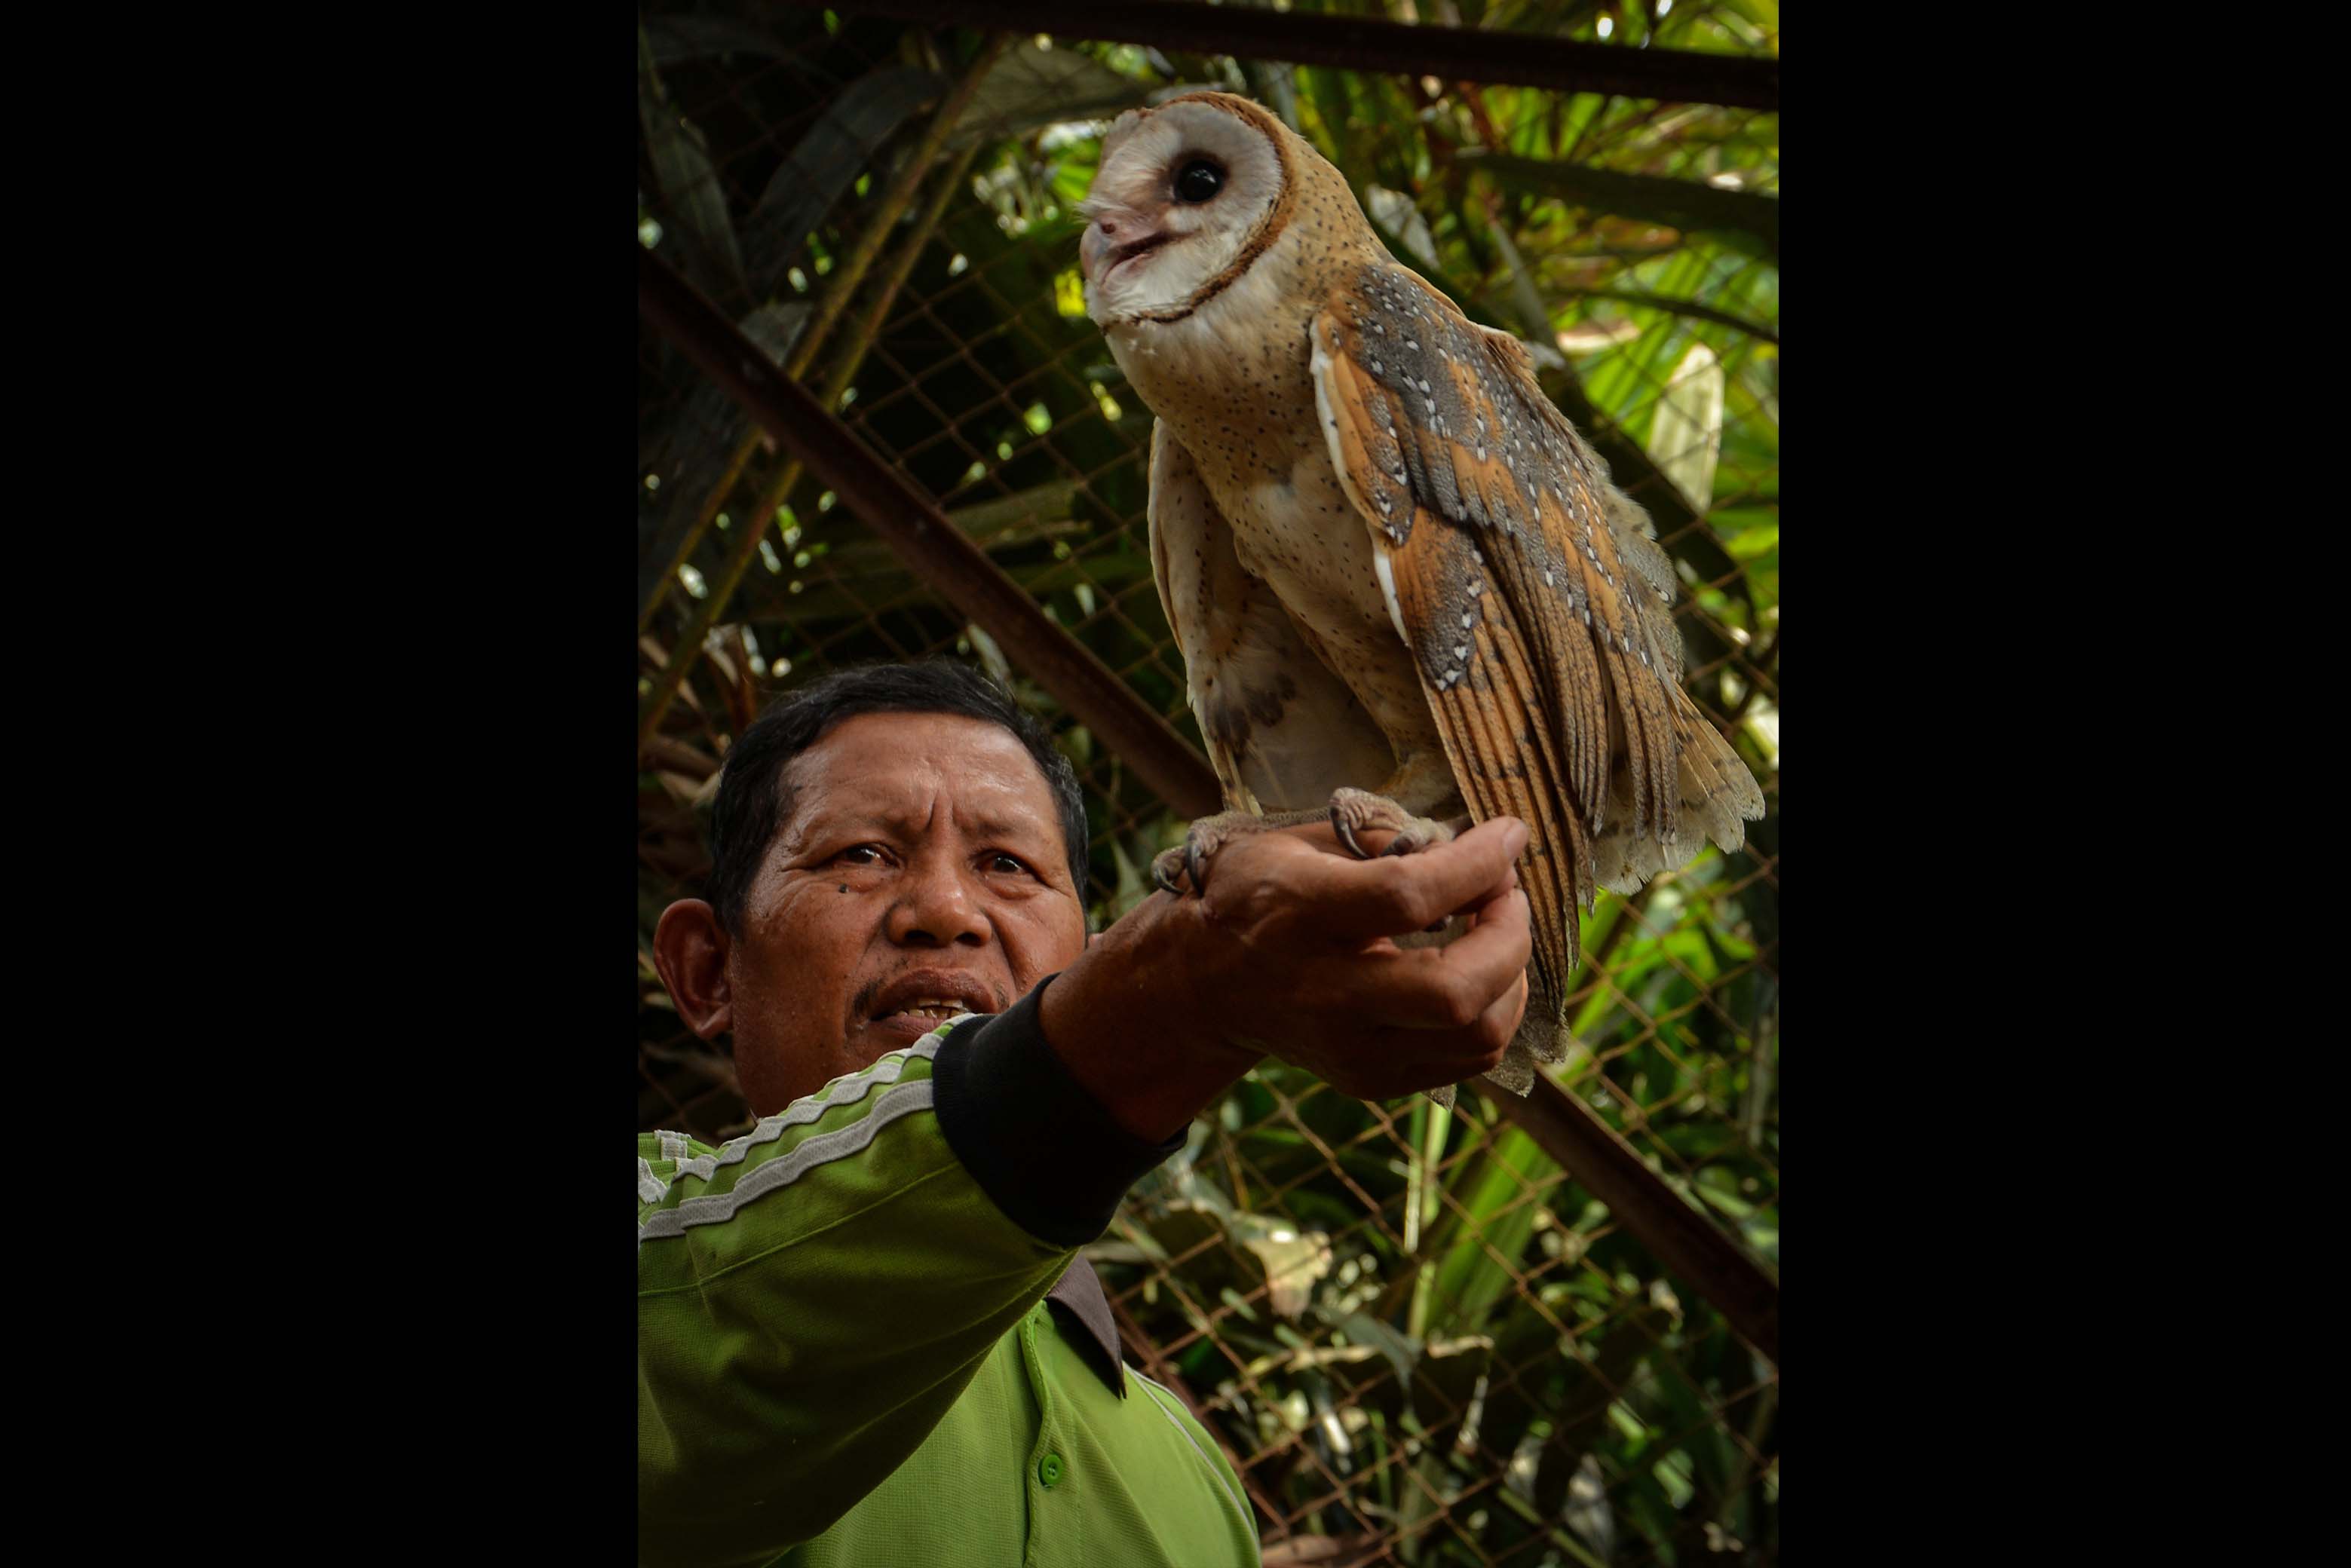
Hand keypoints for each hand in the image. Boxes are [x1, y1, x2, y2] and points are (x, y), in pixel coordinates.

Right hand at [1182, 816, 1532, 1098]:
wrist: (1205, 986)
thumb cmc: (1257, 896)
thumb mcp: (1297, 840)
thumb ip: (1379, 835)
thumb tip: (1465, 844)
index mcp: (1299, 916)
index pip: (1408, 898)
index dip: (1477, 865)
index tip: (1508, 836)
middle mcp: (1324, 996)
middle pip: (1455, 992)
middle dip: (1511, 934)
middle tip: (1507, 892)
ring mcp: (1351, 1051)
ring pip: (1478, 1035)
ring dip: (1512, 973)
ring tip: (1497, 928)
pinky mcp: (1372, 1082)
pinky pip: (1471, 1058)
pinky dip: (1495, 1007)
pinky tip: (1481, 968)